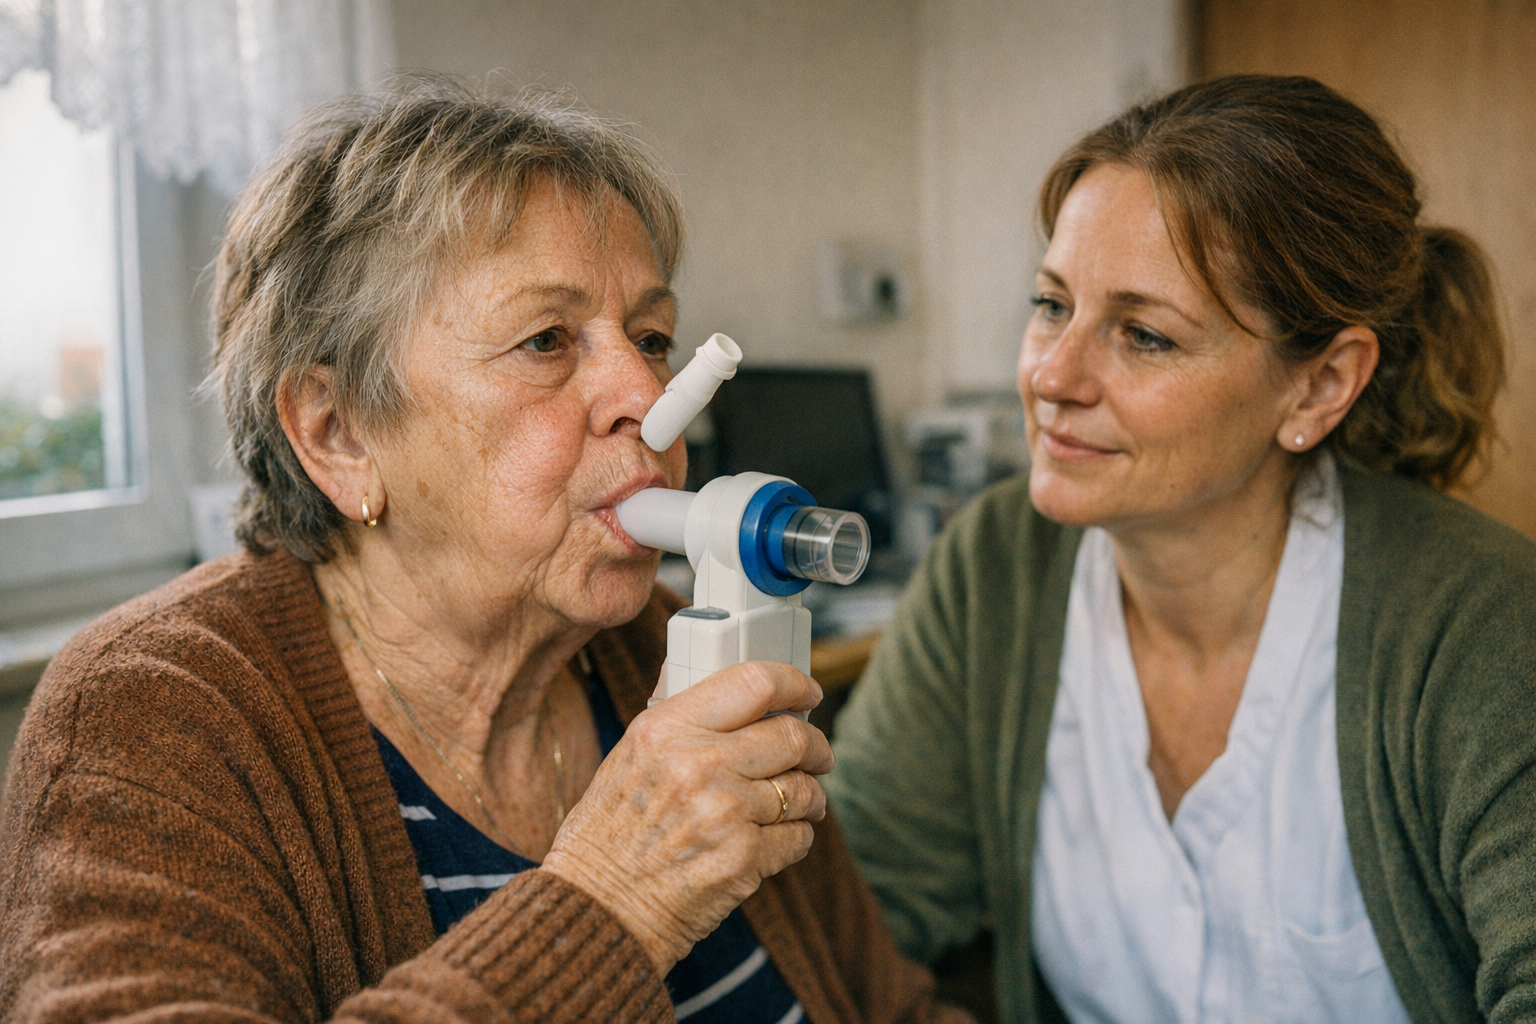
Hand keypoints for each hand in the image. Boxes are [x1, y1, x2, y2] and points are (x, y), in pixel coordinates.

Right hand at [541, 660, 831, 972]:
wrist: (599, 908)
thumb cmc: (611, 831)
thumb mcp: (628, 755)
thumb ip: (677, 714)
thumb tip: (723, 669)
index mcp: (666, 729)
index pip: (755, 683)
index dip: (795, 684)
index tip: (808, 694)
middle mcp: (698, 764)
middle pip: (792, 736)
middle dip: (815, 747)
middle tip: (818, 755)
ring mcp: (724, 812)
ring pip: (801, 790)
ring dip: (809, 796)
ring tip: (801, 802)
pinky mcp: (743, 860)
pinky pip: (798, 836)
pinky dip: (797, 836)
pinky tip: (779, 837)